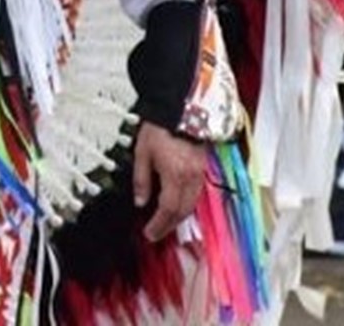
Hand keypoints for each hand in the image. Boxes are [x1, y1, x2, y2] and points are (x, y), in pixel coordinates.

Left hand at [133, 122, 207, 241]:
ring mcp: (200, 173)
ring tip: (166, 223)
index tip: (149, 233)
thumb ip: (141, 180)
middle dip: (169, 225)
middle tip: (156, 232)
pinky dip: (188, 204)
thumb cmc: (161, 127)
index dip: (158, 225)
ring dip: (179, 217)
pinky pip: (197, 194)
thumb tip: (140, 201)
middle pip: (182, 211)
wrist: (180, 109)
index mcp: (175, 175)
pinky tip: (179, 205)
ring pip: (192, 205)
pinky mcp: (203, 168)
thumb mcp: (142, 153)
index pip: (168, 210)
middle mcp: (190, 177)